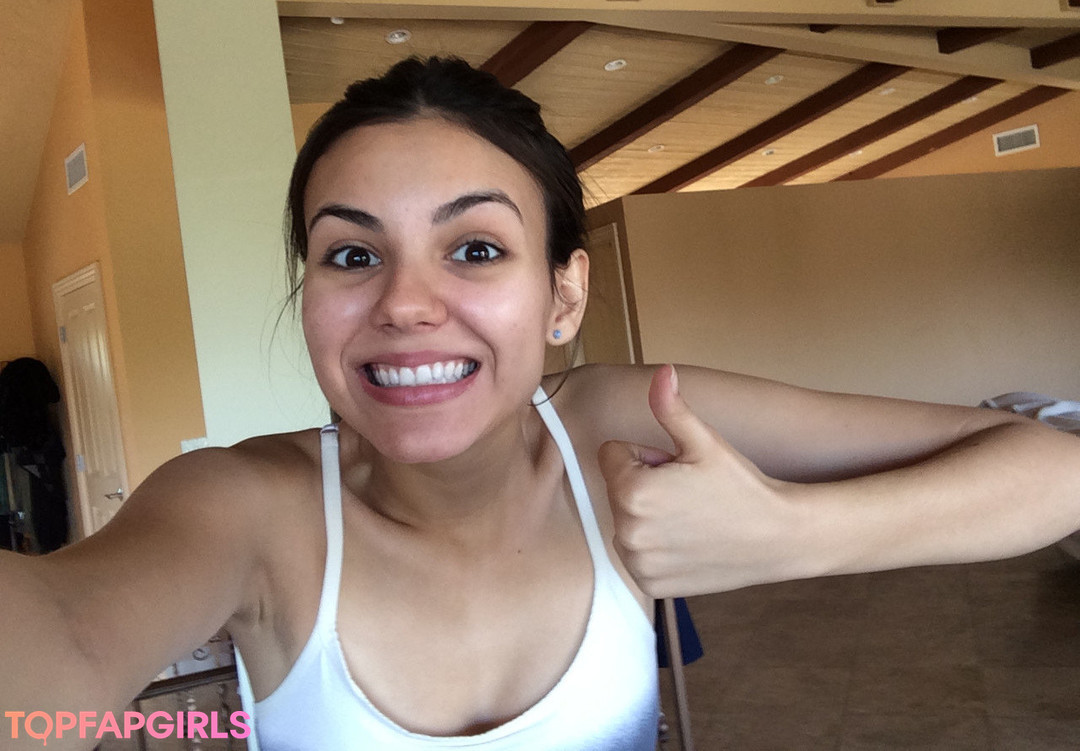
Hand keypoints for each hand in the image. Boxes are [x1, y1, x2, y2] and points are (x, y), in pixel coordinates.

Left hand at [597, 365, 796, 596]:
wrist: (779, 538)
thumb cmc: (742, 487)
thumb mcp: (706, 442)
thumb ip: (671, 408)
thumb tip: (661, 372)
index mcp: (632, 491)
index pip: (613, 454)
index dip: (646, 455)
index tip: (677, 467)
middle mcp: (626, 531)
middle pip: (618, 488)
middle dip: (645, 484)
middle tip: (688, 492)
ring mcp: (637, 561)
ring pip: (626, 520)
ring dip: (648, 516)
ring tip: (690, 517)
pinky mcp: (649, 583)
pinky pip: (636, 553)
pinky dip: (656, 547)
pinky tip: (688, 542)